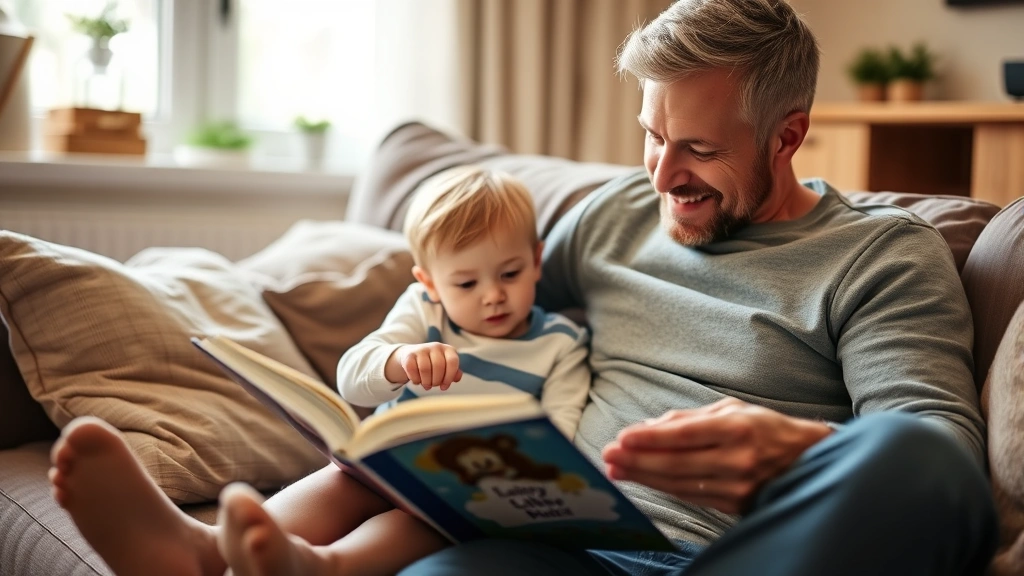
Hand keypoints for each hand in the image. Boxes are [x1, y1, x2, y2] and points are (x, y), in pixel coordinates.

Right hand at [394, 343, 462, 390]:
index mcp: (448, 349)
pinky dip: (415, 380)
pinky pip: (412, 370)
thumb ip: (453, 373)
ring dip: (426, 382)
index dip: (449, 377)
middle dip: (436, 381)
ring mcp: (422, 349)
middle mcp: (436, 346)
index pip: (452, 362)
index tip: (444, 387)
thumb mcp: (446, 367)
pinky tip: (417, 381)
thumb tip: (457, 378)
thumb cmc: (433, 365)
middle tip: (434, 385)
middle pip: (438, 366)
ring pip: (425, 369)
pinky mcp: (409, 354)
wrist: (412, 356)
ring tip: (426, 385)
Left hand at [601, 397, 831, 513]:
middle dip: (637, 461)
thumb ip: (689, 417)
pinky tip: (644, 480)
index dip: (651, 438)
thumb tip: (648, 427)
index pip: (685, 434)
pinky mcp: (736, 505)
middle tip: (609, 457)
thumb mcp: (732, 409)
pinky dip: (665, 488)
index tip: (622, 438)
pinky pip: (692, 496)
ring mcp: (738, 486)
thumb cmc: (764, 427)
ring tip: (617, 470)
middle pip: (676, 463)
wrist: (806, 459)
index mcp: (738, 428)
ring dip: (644, 478)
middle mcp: (738, 459)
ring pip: (680, 484)